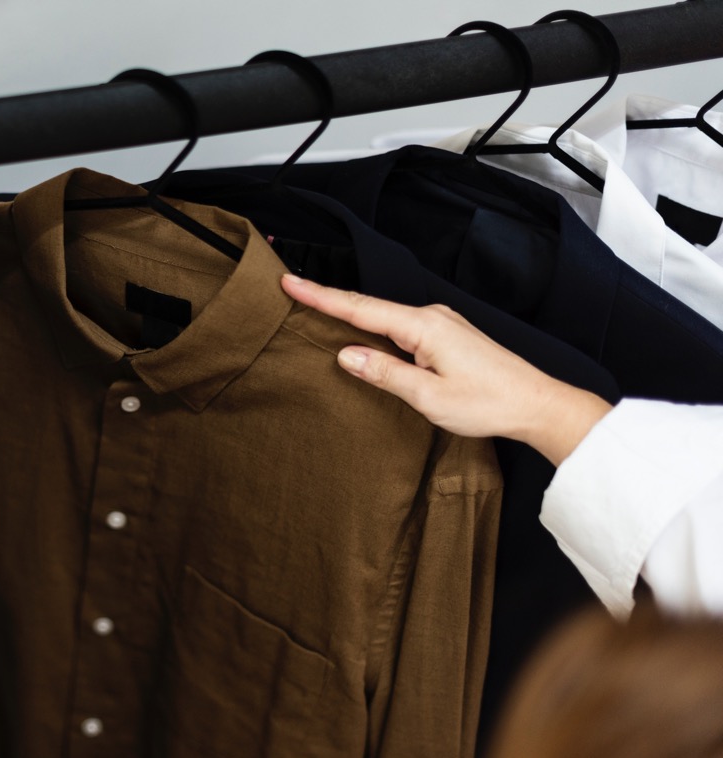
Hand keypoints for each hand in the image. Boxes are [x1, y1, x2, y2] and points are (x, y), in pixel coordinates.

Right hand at [281, 275, 611, 465]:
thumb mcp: (427, 396)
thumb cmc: (488, 403)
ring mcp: (441, 324)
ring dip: (351, 314)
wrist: (537, 404)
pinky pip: (400, 326)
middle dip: (328, 299)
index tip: (290, 283)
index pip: (358, 308)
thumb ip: (383, 372)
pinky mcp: (448, 336)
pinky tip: (363, 333)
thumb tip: (345, 354)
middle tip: (292, 291)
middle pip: (368, 306)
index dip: (320, 296)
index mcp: (422, 326)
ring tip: (317, 310)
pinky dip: (375, 326)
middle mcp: (431, 317)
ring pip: (384, 317)